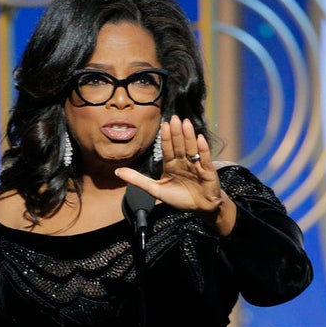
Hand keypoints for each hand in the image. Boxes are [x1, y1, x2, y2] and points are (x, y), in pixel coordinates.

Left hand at [115, 115, 236, 234]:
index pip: (167, 149)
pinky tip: (200, 139)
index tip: (164, 125)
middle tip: (174, 118)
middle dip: (177, 133)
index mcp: (171, 164)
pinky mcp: (208, 171)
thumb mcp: (155, 189)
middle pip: (179, 145)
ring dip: (189, 136)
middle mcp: (184, 161)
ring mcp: (196, 165)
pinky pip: (204, 159)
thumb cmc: (179, 198)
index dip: (166, 137)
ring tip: (186, 123)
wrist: (200, 208)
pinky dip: (203, 149)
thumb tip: (117, 171)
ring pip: (191, 148)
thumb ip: (137, 180)